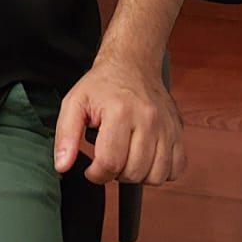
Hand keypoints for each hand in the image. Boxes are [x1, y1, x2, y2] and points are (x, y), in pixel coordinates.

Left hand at [52, 58, 186, 185]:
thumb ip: (65, 135)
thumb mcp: (74, 103)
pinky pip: (176, 168)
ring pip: (156, 176)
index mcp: (120, 111)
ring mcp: (167, 127)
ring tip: (126, 159)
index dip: (96, 174)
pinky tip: (146, 159)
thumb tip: (63, 165)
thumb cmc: (103, 85)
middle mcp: (148, 119)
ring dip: (138, 175)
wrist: (132, 65)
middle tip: (108, 159)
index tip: (91, 169)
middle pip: (133, 173)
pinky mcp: (178, 131)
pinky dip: (161, 172)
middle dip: (115, 175)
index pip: (110, 162)